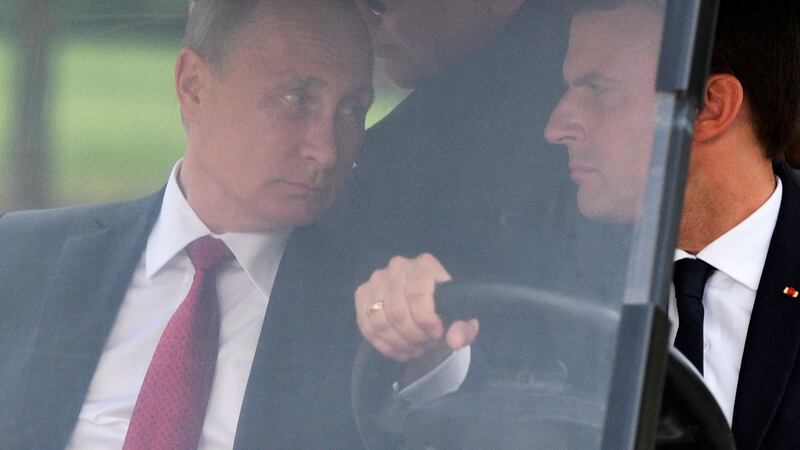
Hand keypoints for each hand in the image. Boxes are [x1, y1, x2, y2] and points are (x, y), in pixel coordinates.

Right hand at [355, 253, 478, 362]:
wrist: (427, 303)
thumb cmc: (445, 307)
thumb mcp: (461, 318)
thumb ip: (464, 329)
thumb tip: (455, 341)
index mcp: (424, 265)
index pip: (417, 294)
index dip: (426, 321)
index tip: (436, 334)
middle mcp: (397, 266)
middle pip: (397, 311)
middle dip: (412, 336)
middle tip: (425, 344)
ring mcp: (377, 279)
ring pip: (379, 321)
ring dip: (398, 342)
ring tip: (414, 348)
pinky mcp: (362, 294)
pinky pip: (366, 325)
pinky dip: (383, 344)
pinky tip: (398, 350)